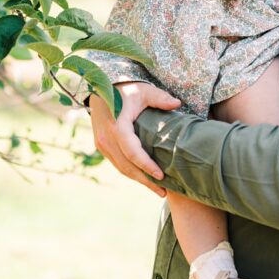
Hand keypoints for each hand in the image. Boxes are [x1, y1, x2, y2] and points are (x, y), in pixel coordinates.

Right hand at [89, 81, 181, 196]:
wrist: (100, 87)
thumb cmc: (126, 88)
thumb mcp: (144, 90)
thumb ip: (160, 98)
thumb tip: (177, 104)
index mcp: (117, 126)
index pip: (133, 152)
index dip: (147, 165)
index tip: (161, 175)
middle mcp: (106, 139)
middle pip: (126, 166)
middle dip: (145, 181)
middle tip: (164, 192)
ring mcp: (102, 144)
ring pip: (121, 167)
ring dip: (138, 180)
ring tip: (157, 189)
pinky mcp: (102, 145)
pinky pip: (118, 162)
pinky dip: (131, 171)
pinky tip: (144, 177)